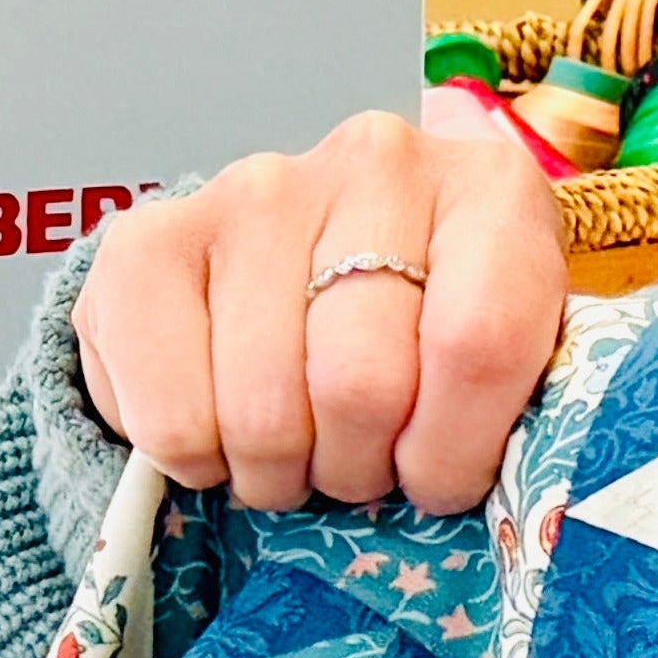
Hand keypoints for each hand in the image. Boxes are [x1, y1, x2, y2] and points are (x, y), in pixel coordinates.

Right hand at [73, 113, 569, 512]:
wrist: (315, 262)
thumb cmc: (426, 328)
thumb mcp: (508, 356)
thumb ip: (508, 405)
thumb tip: (466, 495)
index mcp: (491, 190)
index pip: (478, 342)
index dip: (452, 454)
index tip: (435, 480)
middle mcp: (375, 162)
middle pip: (360, 385)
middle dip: (356, 468)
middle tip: (353, 463)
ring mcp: (254, 190)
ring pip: (262, 412)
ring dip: (277, 471)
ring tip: (292, 449)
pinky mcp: (149, 239)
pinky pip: (169, 415)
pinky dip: (194, 459)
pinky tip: (221, 431)